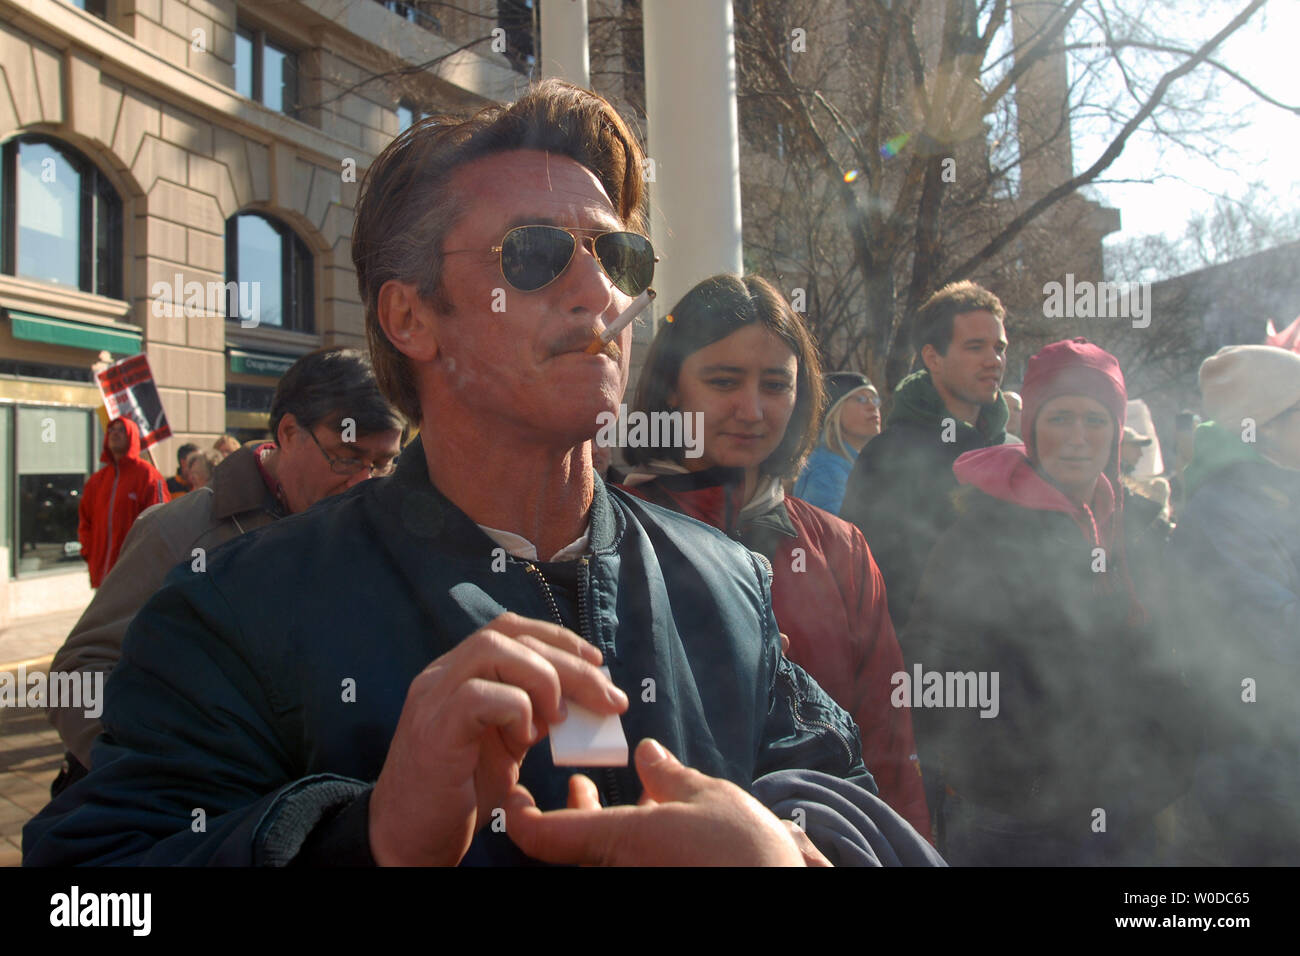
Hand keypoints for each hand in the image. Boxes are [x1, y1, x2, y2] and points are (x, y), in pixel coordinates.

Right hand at [368, 612, 627, 865]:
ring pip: (493, 649)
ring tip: (559, 719)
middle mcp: (440, 676)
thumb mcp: (506, 747)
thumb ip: (534, 716)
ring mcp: (432, 700)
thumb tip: (582, 700)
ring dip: (543, 678)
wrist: (408, 840)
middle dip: (570, 662)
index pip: (510, 629)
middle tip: (608, 698)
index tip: (598, 663)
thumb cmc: (460, 794)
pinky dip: (516, 709)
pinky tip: (525, 739)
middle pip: (511, 635)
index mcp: (458, 674)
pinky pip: (478, 695)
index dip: (559, 638)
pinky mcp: (433, 731)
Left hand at [504, 738, 808, 865]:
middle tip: (577, 786)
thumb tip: (647, 754)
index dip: (519, 815)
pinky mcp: (650, 885)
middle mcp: (615, 870)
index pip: (542, 835)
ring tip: (607, 799)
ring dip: (594, 829)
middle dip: (569, 814)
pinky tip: (647, 826)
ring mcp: (631, 881)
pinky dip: (621, 847)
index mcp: (619, 841)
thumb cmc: (744, 852)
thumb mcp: (708, 798)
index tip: (515, 795)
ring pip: (594, 858)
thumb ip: (669, 776)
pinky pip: (619, 866)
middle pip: (565, 849)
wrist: (777, 900)